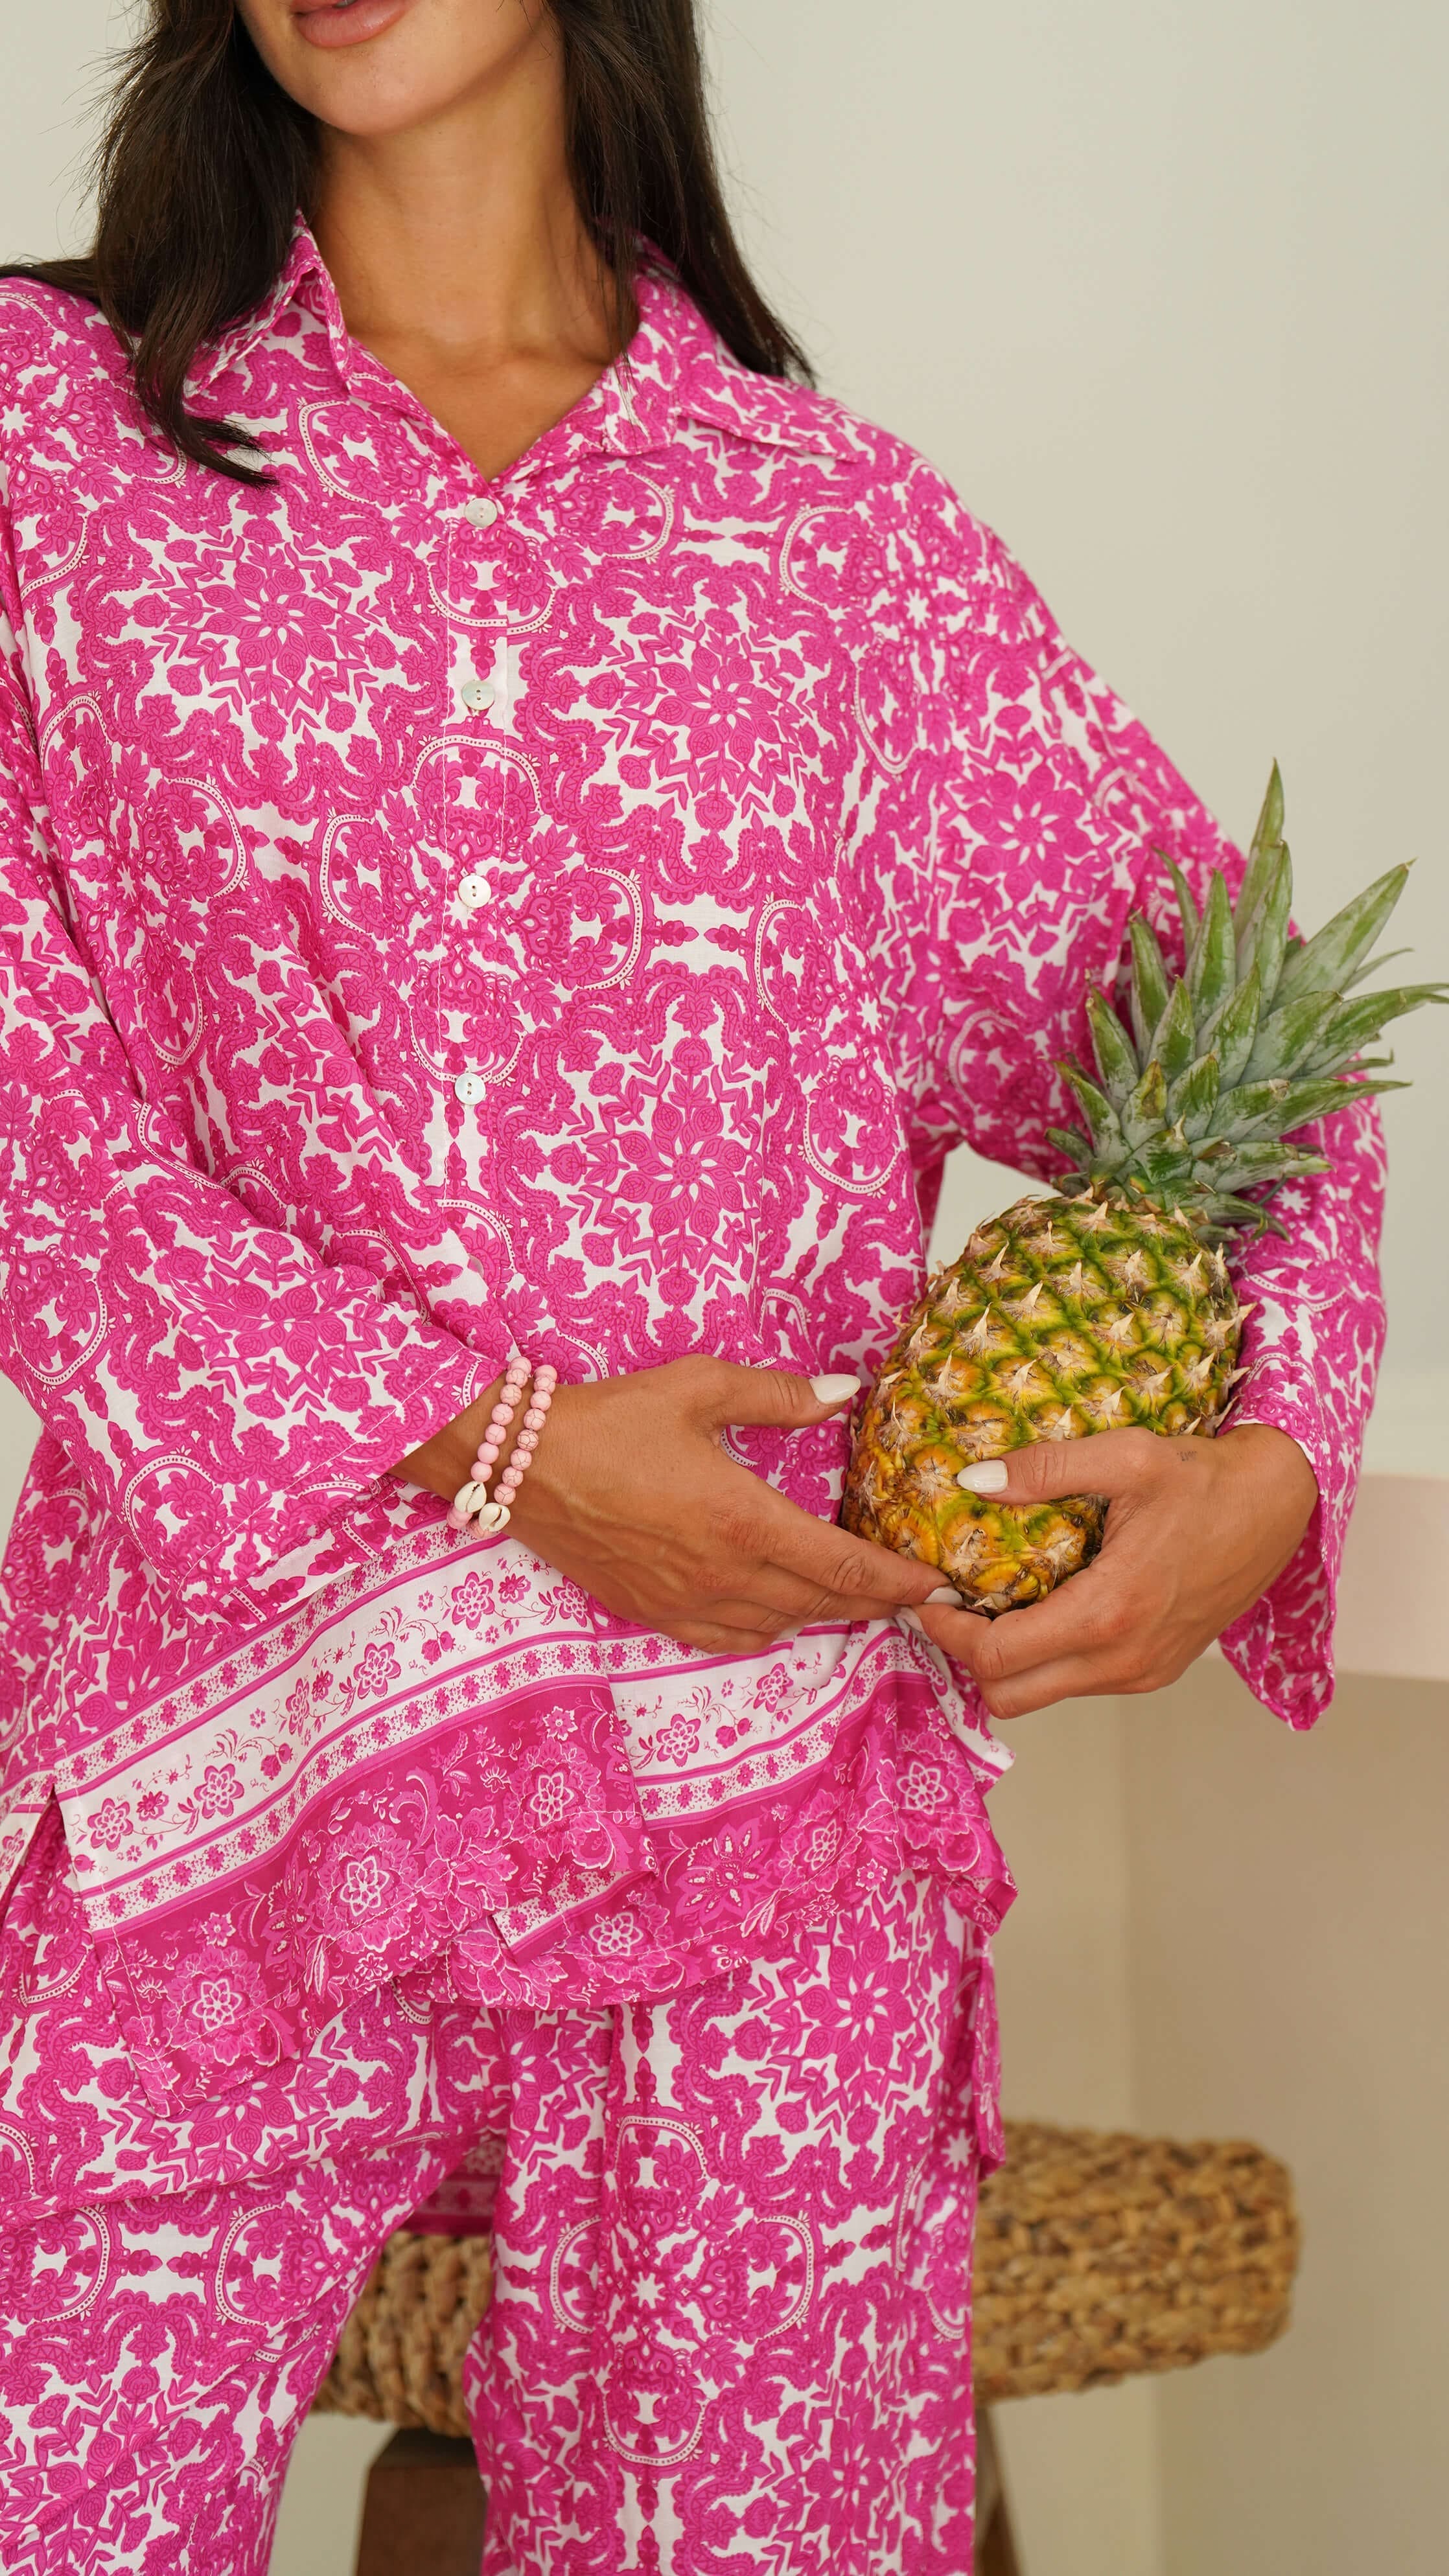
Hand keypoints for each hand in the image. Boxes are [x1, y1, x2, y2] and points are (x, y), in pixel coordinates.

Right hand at [394, 1356, 946, 1652]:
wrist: (517, 1465)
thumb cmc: (608, 1419)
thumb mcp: (698, 1387)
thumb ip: (779, 1395)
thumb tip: (844, 1394)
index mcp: (745, 1520)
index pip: (846, 1567)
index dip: (897, 1580)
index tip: (935, 1582)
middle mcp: (723, 1574)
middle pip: (822, 1603)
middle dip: (874, 1601)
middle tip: (910, 1592)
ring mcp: (686, 1602)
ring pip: (778, 1625)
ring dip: (821, 1613)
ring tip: (851, 1595)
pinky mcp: (652, 1613)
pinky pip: (728, 1639)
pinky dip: (766, 1629)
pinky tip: (777, 1612)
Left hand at [918, 1423, 1318, 1719]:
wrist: (1278, 1506)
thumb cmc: (1204, 1478)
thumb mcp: (1126, 1456)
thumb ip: (1045, 1468)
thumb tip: (972, 1481)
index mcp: (1110, 1613)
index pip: (997, 1657)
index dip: (946, 1631)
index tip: (926, 1595)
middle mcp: (1125, 1660)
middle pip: (1008, 1696)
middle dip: (967, 1656)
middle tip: (952, 1604)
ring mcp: (1143, 1673)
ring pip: (1041, 1694)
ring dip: (1006, 1660)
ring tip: (993, 1601)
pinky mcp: (1155, 1671)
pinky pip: (1078, 1683)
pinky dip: (1046, 1658)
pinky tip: (1044, 1606)